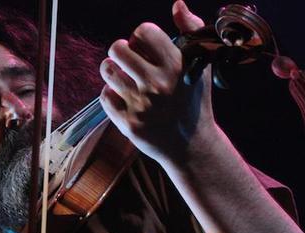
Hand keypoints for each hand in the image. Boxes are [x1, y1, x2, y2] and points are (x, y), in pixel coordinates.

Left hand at [100, 0, 215, 164]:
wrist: (189, 145)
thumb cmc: (193, 100)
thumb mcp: (200, 65)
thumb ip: (191, 31)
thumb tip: (178, 4)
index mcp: (177, 65)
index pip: (142, 31)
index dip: (140, 37)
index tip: (145, 48)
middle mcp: (158, 84)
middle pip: (117, 48)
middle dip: (120, 52)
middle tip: (128, 61)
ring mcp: (142, 105)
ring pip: (107, 71)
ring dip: (113, 72)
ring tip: (125, 79)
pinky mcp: (128, 123)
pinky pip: (104, 95)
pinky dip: (111, 94)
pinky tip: (124, 98)